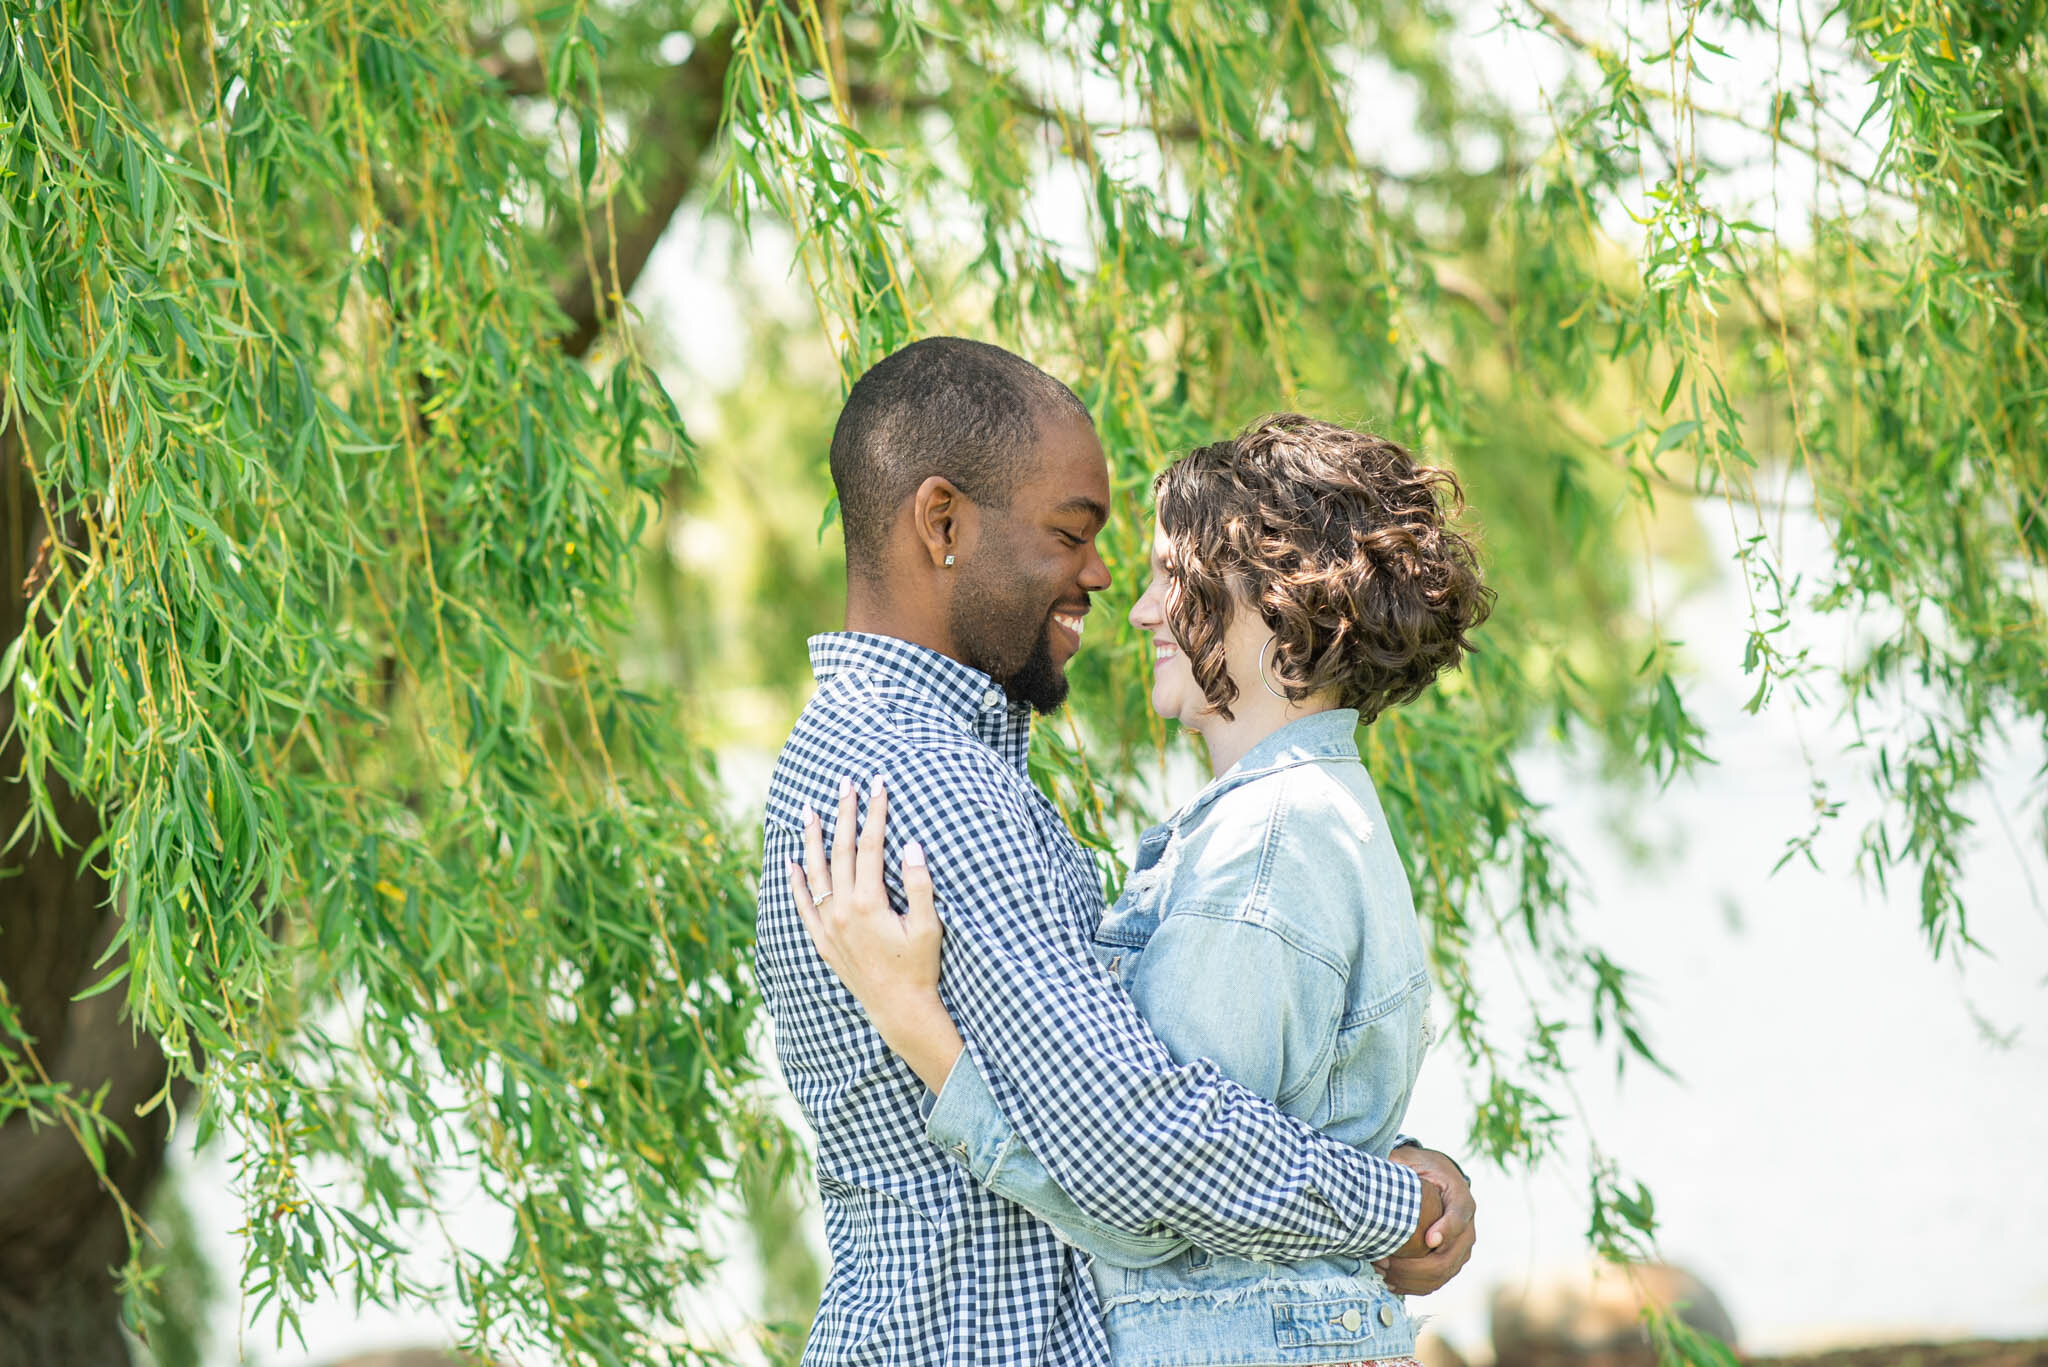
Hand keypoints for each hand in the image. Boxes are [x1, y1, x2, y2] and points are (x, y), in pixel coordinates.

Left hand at [787, 774, 959, 1089]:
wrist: (899, 1009)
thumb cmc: (919, 967)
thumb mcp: (929, 926)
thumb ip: (919, 884)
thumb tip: (911, 845)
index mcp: (868, 903)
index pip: (869, 845)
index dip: (875, 812)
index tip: (878, 785)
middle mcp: (841, 911)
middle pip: (840, 851)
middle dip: (844, 814)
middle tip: (845, 783)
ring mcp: (828, 926)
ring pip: (815, 873)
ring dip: (812, 839)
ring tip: (808, 811)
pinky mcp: (822, 941)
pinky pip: (802, 905)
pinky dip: (795, 882)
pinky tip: (790, 862)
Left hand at [1374, 1146, 1474, 1295]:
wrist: (1437, 1183)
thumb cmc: (1420, 1169)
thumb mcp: (1413, 1160)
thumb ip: (1402, 1165)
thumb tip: (1382, 1168)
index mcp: (1461, 1199)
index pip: (1459, 1216)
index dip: (1446, 1230)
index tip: (1427, 1240)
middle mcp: (1467, 1229)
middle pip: (1449, 1258)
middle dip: (1415, 1266)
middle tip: (1384, 1261)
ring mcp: (1461, 1250)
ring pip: (1442, 1275)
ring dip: (1410, 1279)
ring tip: (1381, 1271)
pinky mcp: (1451, 1264)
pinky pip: (1436, 1282)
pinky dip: (1413, 1286)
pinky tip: (1390, 1282)